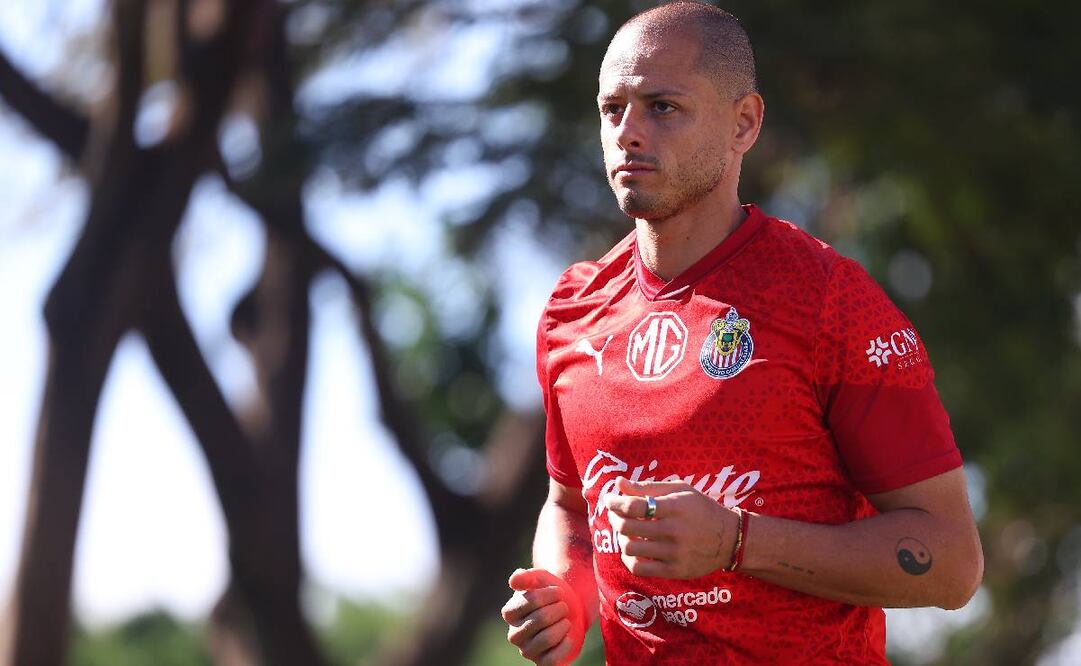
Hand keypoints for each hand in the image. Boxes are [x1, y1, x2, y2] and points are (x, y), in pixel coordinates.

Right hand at [502, 568, 586, 664]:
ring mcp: (527, 651)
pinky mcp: (541, 663)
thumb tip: (514, 581)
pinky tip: (567, 636)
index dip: (550, 594)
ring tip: (565, 620)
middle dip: (559, 609)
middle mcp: (514, 634)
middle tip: (563, 607)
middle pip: (541, 618)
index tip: (557, 591)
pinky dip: (565, 645)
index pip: (532, 600)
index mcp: (509, 613)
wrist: (571, 609)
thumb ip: (525, 576)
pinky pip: (553, 659)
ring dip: (563, 625)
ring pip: (548, 638)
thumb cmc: (551, 593)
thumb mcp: (539, 578)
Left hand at [603, 477, 738, 578]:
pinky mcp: (675, 570)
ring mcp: (675, 553)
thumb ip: (648, 487)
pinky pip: (640, 568)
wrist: (730, 538)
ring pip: (630, 548)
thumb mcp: (680, 490)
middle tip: (615, 515)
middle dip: (615, 519)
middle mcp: (675, 531)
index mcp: (675, 507)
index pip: (634, 506)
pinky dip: (629, 559)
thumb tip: (619, 483)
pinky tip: (632, 550)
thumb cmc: (700, 508)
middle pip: (628, 527)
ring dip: (621, 539)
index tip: (610, 500)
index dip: (615, 503)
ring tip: (625, 533)